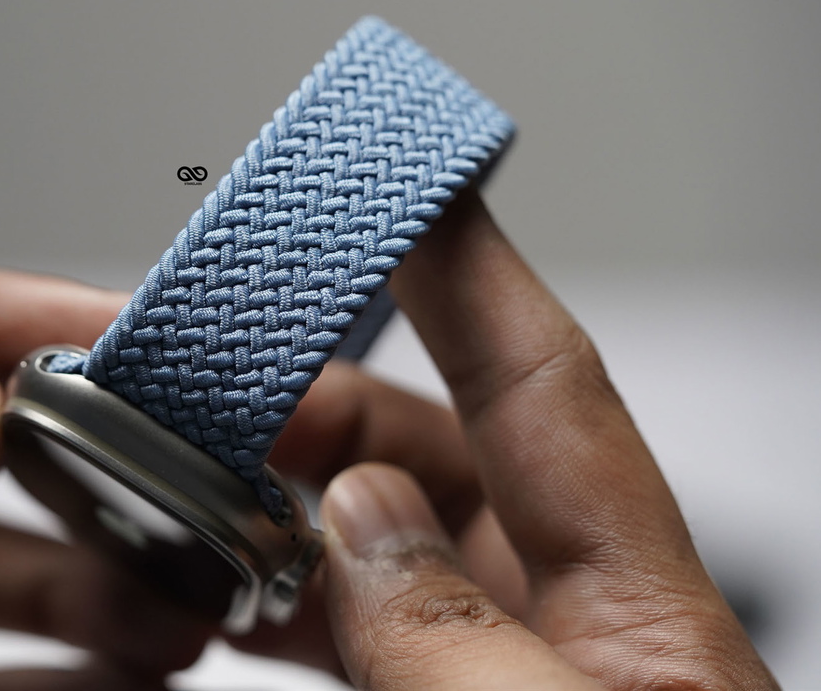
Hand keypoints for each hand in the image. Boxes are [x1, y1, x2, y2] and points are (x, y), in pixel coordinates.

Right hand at [236, 193, 778, 688]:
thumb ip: (456, 640)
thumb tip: (362, 525)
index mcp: (641, 617)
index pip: (547, 387)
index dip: (469, 270)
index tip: (398, 179)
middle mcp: (567, 627)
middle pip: (431, 453)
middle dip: (314, 400)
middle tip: (213, 377)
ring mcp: (498, 669)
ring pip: (371, 545)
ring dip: (271, 506)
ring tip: (179, 484)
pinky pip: (346, 629)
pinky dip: (273, 601)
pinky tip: (211, 596)